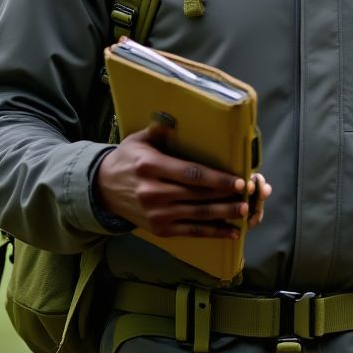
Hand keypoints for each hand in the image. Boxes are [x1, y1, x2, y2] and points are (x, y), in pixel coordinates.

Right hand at [95, 118, 270, 237]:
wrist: (101, 190)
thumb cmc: (126, 160)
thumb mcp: (138, 140)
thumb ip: (159, 129)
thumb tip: (176, 120)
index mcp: (151, 167)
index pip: (191, 174)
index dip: (217, 179)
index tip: (238, 180)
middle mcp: (154, 192)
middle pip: (198, 196)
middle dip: (227, 196)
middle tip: (250, 193)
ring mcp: (157, 214)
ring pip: (198, 215)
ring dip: (224, 214)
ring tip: (244, 210)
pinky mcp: (160, 229)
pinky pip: (191, 232)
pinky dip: (213, 232)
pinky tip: (231, 231)